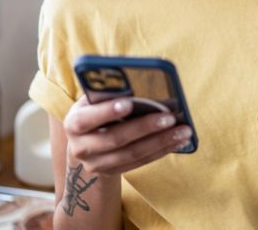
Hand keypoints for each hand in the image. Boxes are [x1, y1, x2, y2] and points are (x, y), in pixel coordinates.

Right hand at [63, 96, 193, 175]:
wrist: (84, 145)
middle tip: (170, 117)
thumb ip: (107, 94)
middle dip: (145, 127)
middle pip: (116, 139)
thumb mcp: (92, 101)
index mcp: (74, 124)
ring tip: (183, 130)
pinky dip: (162, 150)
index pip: (87, 119)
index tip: (128, 103)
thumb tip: (137, 85)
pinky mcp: (113, 172)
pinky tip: (178, 141)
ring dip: (161, 141)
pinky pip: (141, 162)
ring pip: (132, 153)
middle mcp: (81, 148)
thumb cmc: (94, 112)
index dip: (106, 111)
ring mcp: (97, 164)